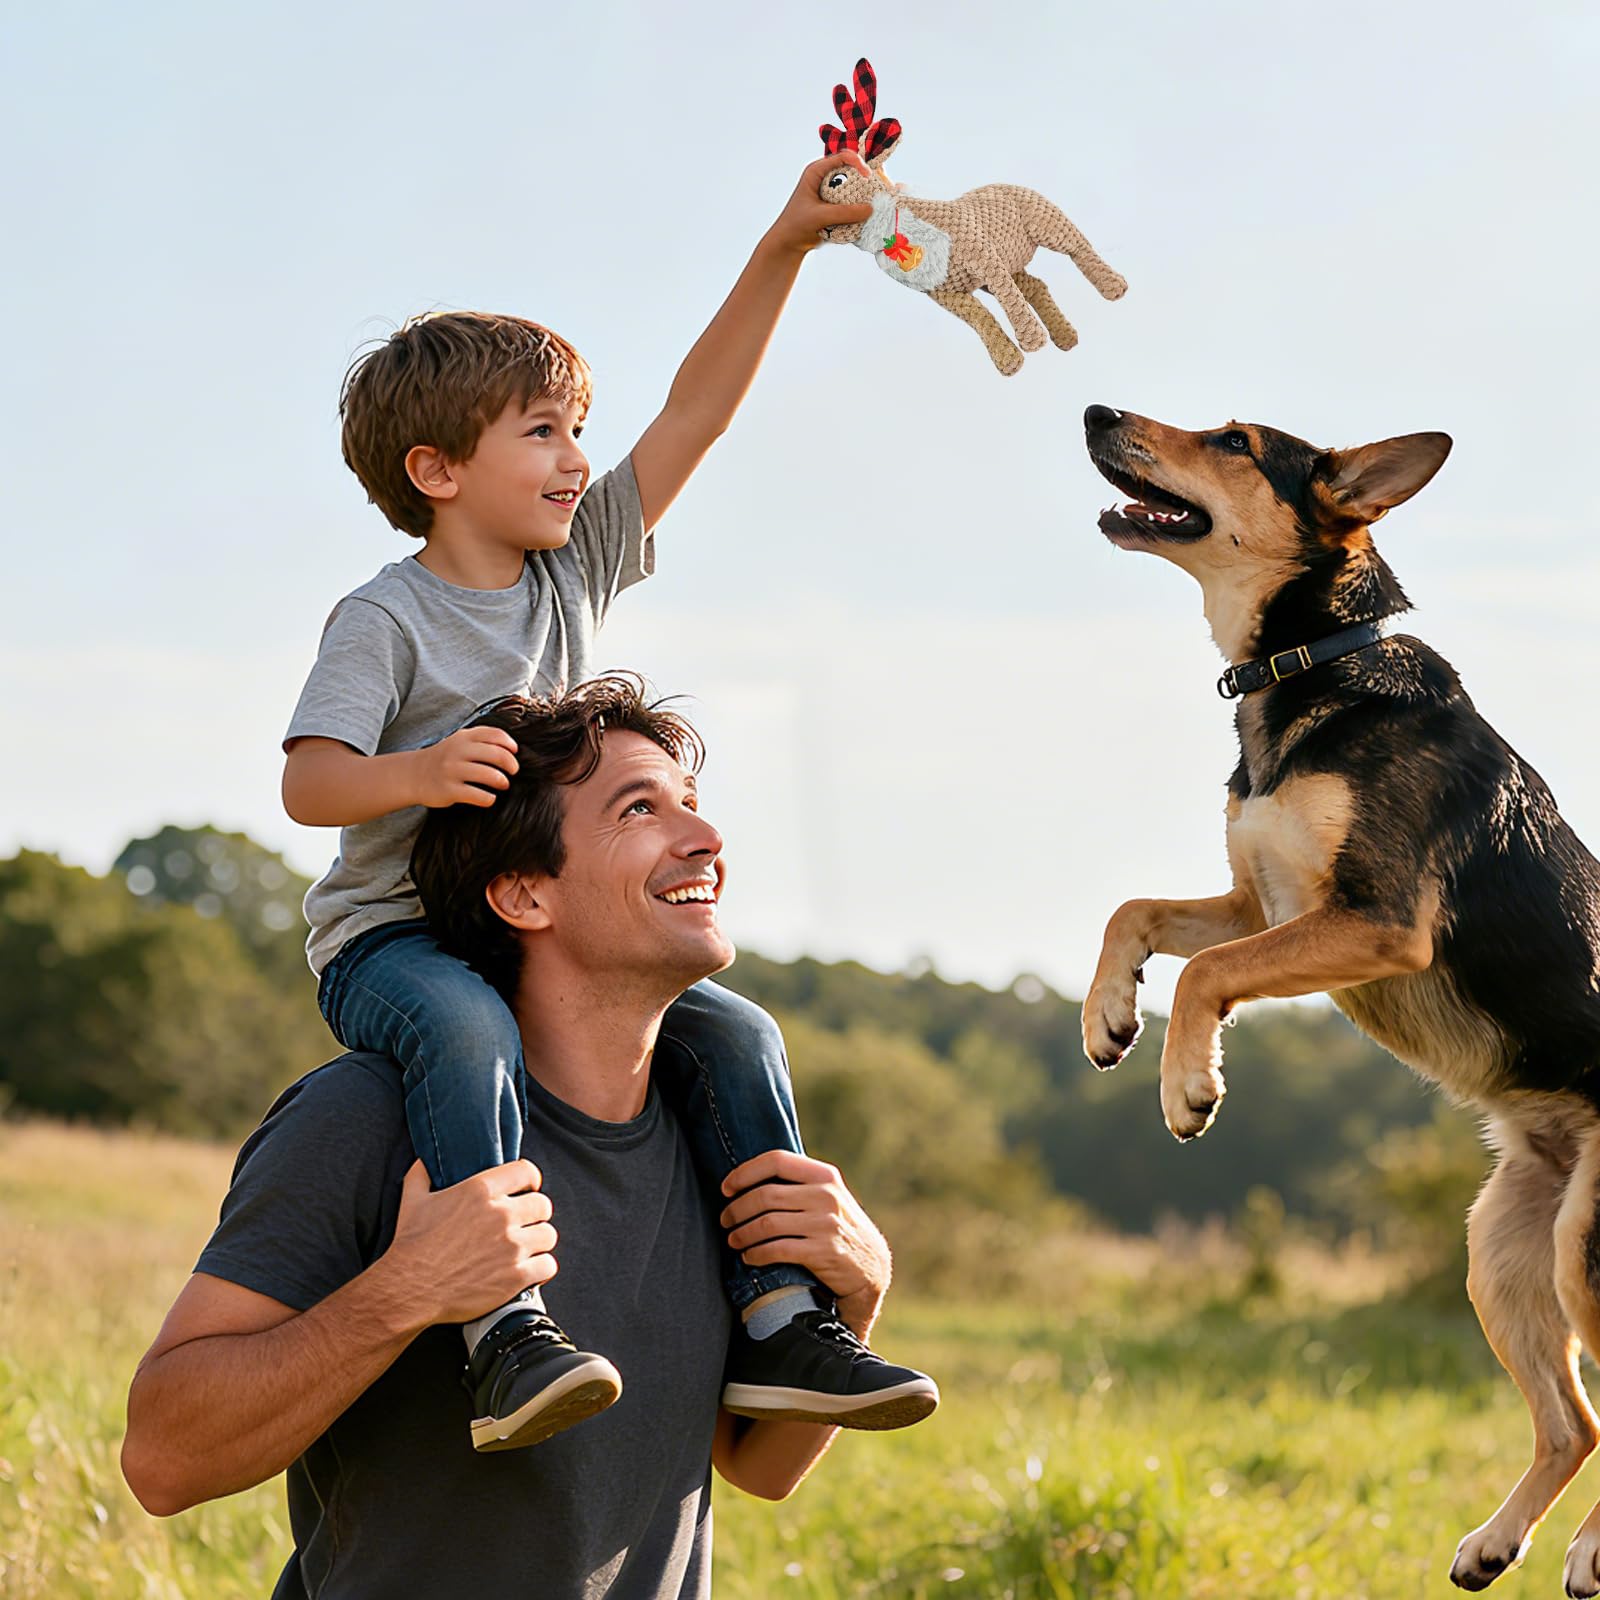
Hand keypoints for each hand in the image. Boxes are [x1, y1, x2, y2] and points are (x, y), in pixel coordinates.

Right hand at [382, 1159, 557, 1326]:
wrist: (408, 1289)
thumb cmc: (411, 1245)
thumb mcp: (412, 1200)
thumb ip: (421, 1175)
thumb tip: (423, 1160)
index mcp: (480, 1191)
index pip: (526, 1171)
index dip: (530, 1180)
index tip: (527, 1188)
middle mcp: (501, 1215)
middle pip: (543, 1204)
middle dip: (536, 1213)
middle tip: (525, 1224)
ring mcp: (511, 1246)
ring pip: (548, 1234)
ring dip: (539, 1241)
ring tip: (528, 1248)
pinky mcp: (515, 1276)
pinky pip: (548, 1265)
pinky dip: (541, 1268)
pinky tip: (530, 1270)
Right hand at [411, 726, 518, 808]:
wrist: (413, 774)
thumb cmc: (444, 759)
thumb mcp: (459, 741)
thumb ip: (481, 739)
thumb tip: (513, 749)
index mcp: (463, 737)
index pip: (495, 734)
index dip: (510, 744)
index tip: (515, 753)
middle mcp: (458, 751)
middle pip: (497, 754)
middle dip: (511, 764)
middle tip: (513, 771)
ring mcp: (452, 771)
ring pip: (489, 775)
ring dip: (502, 781)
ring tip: (503, 784)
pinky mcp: (449, 790)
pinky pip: (478, 795)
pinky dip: (489, 798)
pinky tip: (490, 798)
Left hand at [720, 1151, 889, 1335]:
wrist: (871, 1268)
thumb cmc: (839, 1228)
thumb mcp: (829, 1197)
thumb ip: (800, 1183)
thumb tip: (751, 1175)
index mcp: (824, 1175)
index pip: (777, 1160)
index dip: (746, 1172)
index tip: (727, 1187)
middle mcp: (825, 1195)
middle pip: (765, 1194)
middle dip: (737, 1208)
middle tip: (725, 1220)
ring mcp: (825, 1223)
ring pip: (767, 1223)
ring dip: (742, 1233)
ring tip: (733, 1239)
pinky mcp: (822, 1251)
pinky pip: (776, 1249)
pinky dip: (756, 1253)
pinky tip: (749, 1256)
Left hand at [762, 153, 874, 255]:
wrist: (790, 243)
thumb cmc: (797, 224)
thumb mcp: (820, 216)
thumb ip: (844, 212)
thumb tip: (870, 209)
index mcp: (817, 171)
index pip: (842, 157)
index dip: (858, 163)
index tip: (868, 177)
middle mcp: (826, 178)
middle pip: (851, 171)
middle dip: (866, 179)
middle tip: (879, 188)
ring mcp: (832, 192)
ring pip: (854, 187)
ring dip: (865, 194)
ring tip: (878, 201)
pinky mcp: (836, 206)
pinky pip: (853, 202)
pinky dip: (861, 207)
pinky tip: (870, 213)